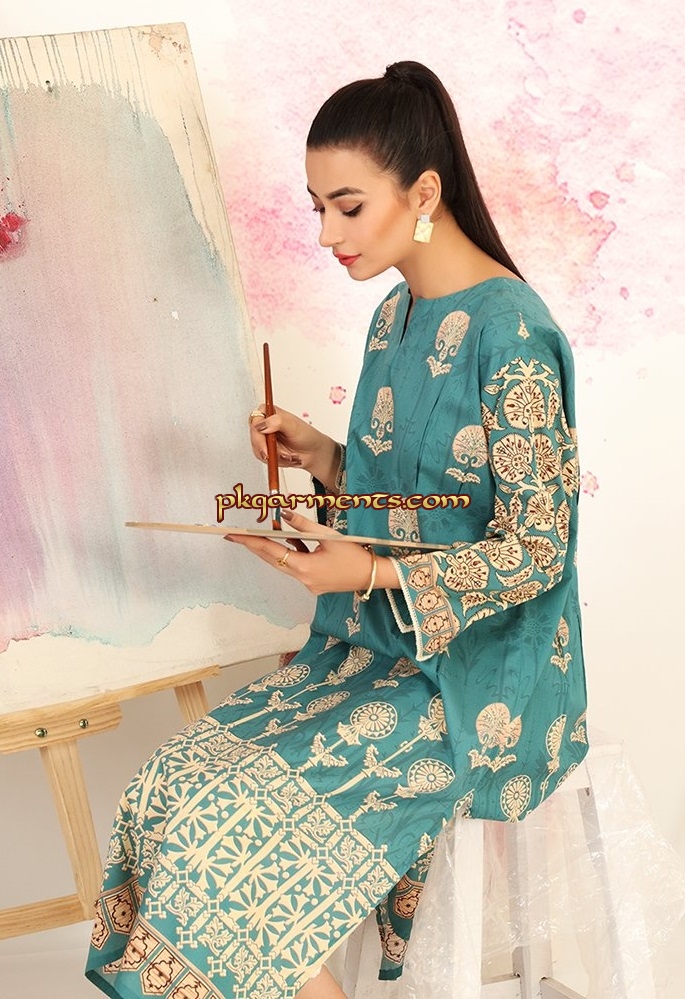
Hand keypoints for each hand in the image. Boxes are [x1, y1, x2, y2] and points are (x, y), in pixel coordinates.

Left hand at [225, 510, 397, 594]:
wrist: (373, 575)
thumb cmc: (354, 554)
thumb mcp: (328, 536)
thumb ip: (303, 525)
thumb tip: (282, 514)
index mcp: (305, 568)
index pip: (271, 552)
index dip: (251, 542)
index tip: (235, 535)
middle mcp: (303, 579)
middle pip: (272, 560)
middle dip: (254, 547)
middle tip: (235, 536)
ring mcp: (308, 583)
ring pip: (283, 564)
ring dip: (271, 551)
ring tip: (255, 537)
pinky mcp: (314, 583)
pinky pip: (295, 567)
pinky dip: (290, 554)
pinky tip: (289, 541)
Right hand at [248, 406, 340, 489]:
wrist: (313, 452)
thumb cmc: (306, 435)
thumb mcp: (294, 426)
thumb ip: (277, 422)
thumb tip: (263, 424)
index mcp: (271, 413)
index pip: (255, 419)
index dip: (258, 431)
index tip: (266, 440)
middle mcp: (266, 424)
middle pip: (254, 436)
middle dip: (265, 447)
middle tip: (272, 454)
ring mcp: (265, 439)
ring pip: (257, 449)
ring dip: (273, 455)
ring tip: (288, 455)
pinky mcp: (266, 451)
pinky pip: (263, 458)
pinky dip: (275, 461)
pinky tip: (286, 458)